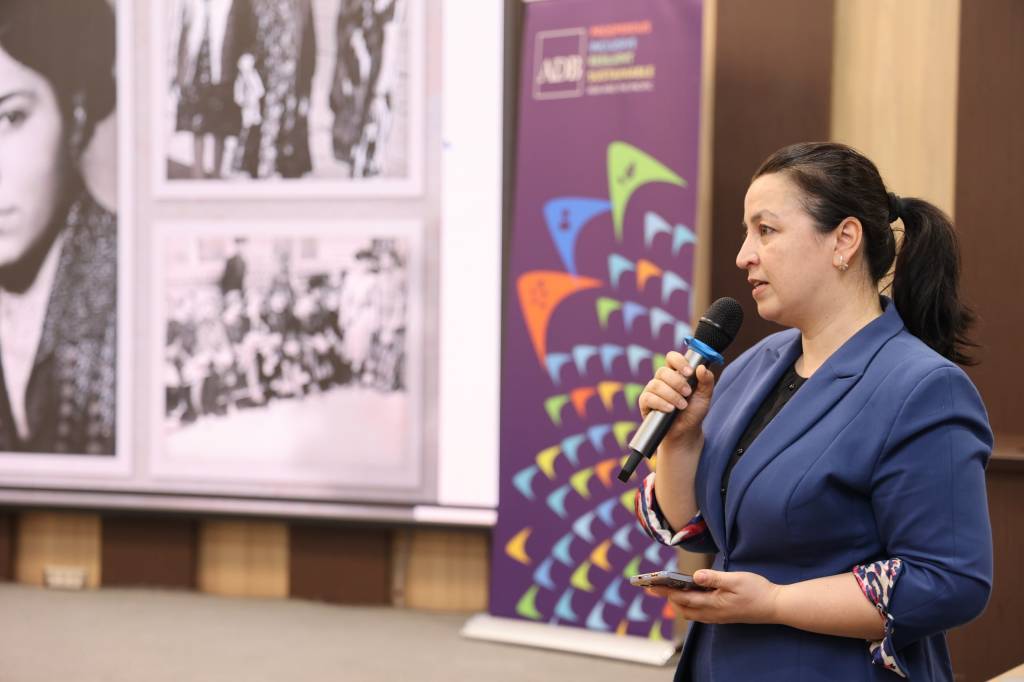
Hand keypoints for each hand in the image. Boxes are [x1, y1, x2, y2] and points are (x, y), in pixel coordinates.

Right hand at [637, 354, 715, 445]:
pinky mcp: (645, 403)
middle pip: (663, 371)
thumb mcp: (705, 396)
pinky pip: (648, 398)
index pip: (671, 358)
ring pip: (656, 384)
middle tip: (688, 393)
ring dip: (671, 395)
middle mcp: (662, 380)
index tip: (689, 372)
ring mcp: (652, 391)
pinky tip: (670, 409)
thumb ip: (707, 381)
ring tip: (682, 406)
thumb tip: (701, 367)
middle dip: (677, 382)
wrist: (686, 432)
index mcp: (676, 373)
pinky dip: (660, 403)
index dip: (679, 361)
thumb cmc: (694, 412)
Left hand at [646, 569, 780, 624]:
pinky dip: (690, 605)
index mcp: (713, 603)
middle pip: (683, 607)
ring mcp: (718, 616)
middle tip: (655, 587)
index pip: (683, 598)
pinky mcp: (723, 616)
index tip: (651, 586)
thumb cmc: (757, 591)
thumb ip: (714, 578)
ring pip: (691, 612)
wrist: (775, 606)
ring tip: (669, 590)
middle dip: (668, 597)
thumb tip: (695, 576)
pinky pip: (700, 614)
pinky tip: (691, 596)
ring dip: (679, 602)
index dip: (665, 592)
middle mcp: (712, 613)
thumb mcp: (736, 579)